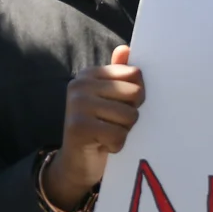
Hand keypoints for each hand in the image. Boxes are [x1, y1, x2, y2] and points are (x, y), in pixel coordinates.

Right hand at [43, 45, 144, 210]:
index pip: (134, 74)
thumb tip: (126, 48)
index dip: (137, 95)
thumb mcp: (109, 100)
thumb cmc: (98, 128)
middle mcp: (80, 85)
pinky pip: (119, 135)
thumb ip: (118, 75)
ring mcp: (77, 105)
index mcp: (89, 74)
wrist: (75, 163)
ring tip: (108, 134)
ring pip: (129, 116)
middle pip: (135, 94)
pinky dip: (117, 145)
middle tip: (114, 123)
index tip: (122, 106)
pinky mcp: (79, 127)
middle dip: (131, 114)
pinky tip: (103, 145)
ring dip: (124, 131)